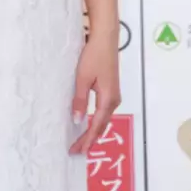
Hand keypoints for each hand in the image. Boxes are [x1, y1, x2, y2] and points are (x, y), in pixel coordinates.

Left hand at [69, 32, 120, 155]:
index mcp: (108, 100)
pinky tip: (89, 123)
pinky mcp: (111, 90)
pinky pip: (104, 111)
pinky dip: (96, 121)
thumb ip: (80, 100)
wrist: (105, 39)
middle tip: (77, 150)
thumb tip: (78, 121)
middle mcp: (114, 101)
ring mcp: (114, 95)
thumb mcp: (83, 79)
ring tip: (82, 142)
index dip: (87, 140)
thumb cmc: (94, 56)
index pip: (96, 126)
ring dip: (93, 131)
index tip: (77, 151)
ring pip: (103, 119)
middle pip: (102, 125)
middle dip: (90, 139)